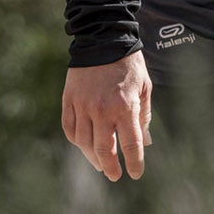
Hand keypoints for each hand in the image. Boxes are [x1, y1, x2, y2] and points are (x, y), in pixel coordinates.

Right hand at [61, 51, 152, 180]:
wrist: (103, 38)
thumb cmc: (128, 64)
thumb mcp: (144, 87)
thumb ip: (143, 115)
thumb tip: (143, 141)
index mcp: (125, 107)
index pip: (131, 145)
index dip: (134, 163)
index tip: (136, 173)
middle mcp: (102, 110)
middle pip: (104, 150)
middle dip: (111, 167)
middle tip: (114, 175)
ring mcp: (83, 105)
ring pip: (84, 143)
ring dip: (93, 158)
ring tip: (100, 163)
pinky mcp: (69, 100)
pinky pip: (70, 128)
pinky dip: (77, 140)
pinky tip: (84, 144)